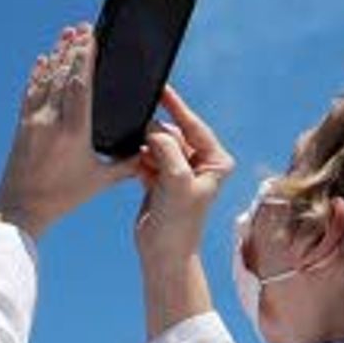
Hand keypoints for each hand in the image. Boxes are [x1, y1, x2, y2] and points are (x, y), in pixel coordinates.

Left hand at [0, 26, 125, 234]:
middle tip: (80, 26)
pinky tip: (42, 60)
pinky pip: (30, 92)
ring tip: (65, 34)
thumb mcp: (100, 180)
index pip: (80, 83)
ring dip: (56, 55)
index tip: (90, 36)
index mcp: (73, 130)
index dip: (85, 57)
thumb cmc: (63, 197)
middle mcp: (50, 120)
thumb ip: (127, 163)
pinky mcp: (22, 126)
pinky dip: (38, 74)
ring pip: (45, 80)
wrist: (21, 209)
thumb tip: (150, 148)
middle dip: (72, 48)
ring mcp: (33, 121)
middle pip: (62, 74)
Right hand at [130, 88, 232, 250]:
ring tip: (129, 145)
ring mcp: (180, 171)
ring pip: (157, 146)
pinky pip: (147, 158)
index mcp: (216, 160)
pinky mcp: (161, 180)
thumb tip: (152, 127)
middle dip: (153, 131)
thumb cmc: (179, 223)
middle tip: (134, 126)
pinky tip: (127, 159)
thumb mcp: (176, 180)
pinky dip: (137, 159)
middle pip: (173, 134)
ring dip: (143, 146)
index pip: (194, 126)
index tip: (161, 88)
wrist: (164, 253)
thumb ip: (167, 149)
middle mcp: (201, 163)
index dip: (176, 107)